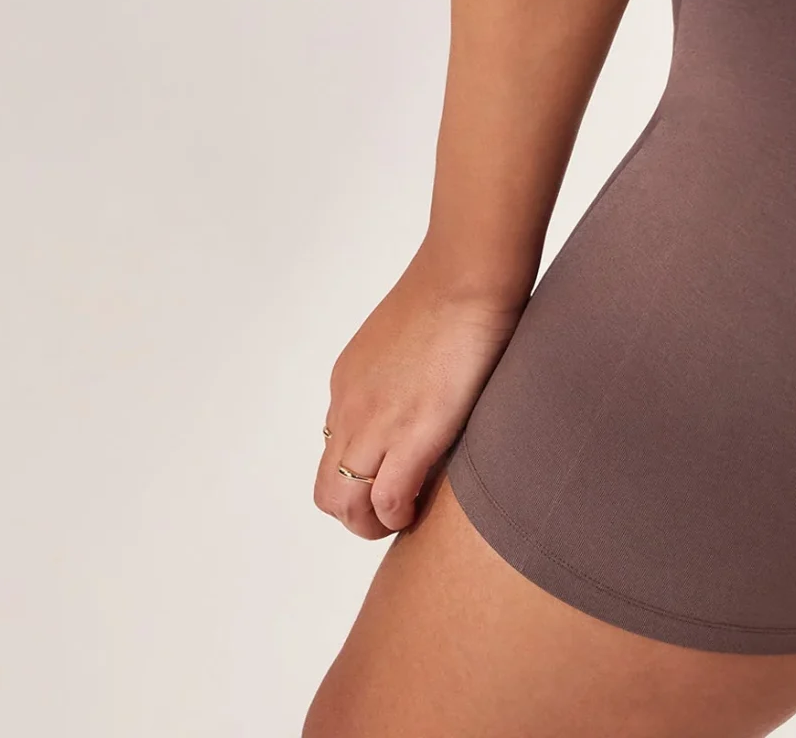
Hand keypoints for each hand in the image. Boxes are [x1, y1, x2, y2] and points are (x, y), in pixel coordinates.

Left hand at [315, 260, 525, 539]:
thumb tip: (426, 387)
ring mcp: (375, 424)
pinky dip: (398, 515)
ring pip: (346, 504)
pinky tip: (420, 507)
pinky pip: (387, 501)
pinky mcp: (411, 435)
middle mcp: (349, 407)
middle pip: (327, 489)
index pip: (336, 449)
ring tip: (405, 517)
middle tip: (395, 511)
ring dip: (371, 523)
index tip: (393, 475)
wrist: (467, 272)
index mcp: (348, 383)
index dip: (363, 473)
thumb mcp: (408, 336)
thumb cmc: (454, 288)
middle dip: (355, 514)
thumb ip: (403, 371)